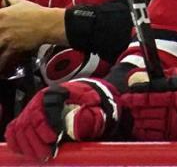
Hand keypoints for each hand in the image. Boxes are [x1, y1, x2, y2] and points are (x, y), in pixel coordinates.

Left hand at [0, 0, 65, 67]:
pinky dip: (2, 64)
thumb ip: (9, 2)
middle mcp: (0, 27)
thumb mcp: (21, 3)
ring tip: (2, 50)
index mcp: (0, 15)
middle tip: (1, 40)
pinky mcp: (12, 48)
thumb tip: (3, 2)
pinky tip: (2, 68)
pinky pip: (3, 59)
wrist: (48, 23)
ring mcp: (5, 38)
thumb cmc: (36, 12)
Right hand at [5, 78, 119, 160]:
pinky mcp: (24, 119)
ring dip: (27, 146)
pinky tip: (24, 152)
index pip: (42, 112)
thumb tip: (85, 114)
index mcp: (53, 94)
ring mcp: (29, 110)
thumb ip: (89, 108)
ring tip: (40, 157)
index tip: (54, 140)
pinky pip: (13, 131)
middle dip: (36, 142)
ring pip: (19, 129)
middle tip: (47, 155)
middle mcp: (37, 101)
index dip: (45, 128)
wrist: (78, 95)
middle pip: (29, 123)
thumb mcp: (90, 100)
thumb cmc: (84, 99)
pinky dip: (16, 142)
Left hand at [122, 67, 176, 140]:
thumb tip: (135, 77)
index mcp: (175, 96)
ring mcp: (173, 128)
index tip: (128, 96)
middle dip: (136, 108)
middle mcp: (173, 113)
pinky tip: (148, 126)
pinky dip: (147, 131)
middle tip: (134, 104)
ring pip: (146, 126)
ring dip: (140, 120)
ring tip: (141, 115)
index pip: (145, 98)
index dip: (133, 97)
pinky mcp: (176, 138)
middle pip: (143, 112)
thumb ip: (162, 78)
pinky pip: (153, 136)